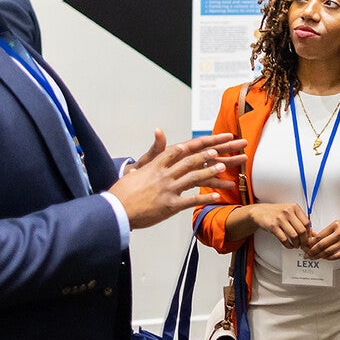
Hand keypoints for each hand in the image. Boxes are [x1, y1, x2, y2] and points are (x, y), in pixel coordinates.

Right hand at [109, 133, 241, 228]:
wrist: (116, 209)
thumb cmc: (124, 191)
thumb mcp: (139, 168)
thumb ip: (154, 150)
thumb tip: (159, 130)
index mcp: (157, 165)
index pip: (180, 151)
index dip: (197, 145)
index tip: (211, 140)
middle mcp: (164, 174)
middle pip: (190, 161)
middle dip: (208, 156)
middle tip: (222, 151)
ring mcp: (168, 189)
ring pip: (194, 178)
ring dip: (210, 172)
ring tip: (224, 168)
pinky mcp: (170, 205)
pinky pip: (191, 200)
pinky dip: (205, 197)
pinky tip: (217, 196)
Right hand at [246, 202, 312, 247]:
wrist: (260, 211)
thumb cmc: (277, 212)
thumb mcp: (290, 211)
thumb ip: (300, 220)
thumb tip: (312, 233)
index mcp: (294, 207)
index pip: (307, 222)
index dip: (309, 233)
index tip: (308, 238)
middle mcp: (288, 212)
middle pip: (302, 230)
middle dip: (304, 240)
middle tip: (303, 244)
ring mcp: (280, 219)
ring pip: (294, 235)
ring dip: (296, 244)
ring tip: (296, 245)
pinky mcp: (273, 226)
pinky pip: (284, 239)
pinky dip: (288, 245)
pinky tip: (289, 245)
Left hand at [302, 215, 339, 259]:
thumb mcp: (339, 223)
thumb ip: (327, 231)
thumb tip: (314, 237)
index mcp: (336, 225)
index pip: (319, 235)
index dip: (311, 243)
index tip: (306, 246)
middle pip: (322, 244)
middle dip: (312, 251)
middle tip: (307, 254)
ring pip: (328, 251)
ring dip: (319, 256)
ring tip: (314, 257)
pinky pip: (336, 256)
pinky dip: (329, 258)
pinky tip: (324, 258)